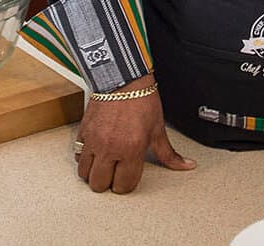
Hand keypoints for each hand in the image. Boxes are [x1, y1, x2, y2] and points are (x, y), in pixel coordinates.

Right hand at [73, 76, 195, 192]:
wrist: (124, 78)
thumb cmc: (142, 100)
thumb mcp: (158, 128)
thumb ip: (168, 153)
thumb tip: (186, 166)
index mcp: (132, 149)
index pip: (124, 186)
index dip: (127, 183)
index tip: (130, 175)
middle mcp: (110, 148)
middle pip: (100, 185)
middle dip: (109, 182)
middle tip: (117, 171)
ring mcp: (94, 141)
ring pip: (85, 175)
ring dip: (94, 172)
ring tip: (106, 162)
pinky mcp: (83, 133)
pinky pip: (77, 156)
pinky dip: (85, 158)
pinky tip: (97, 150)